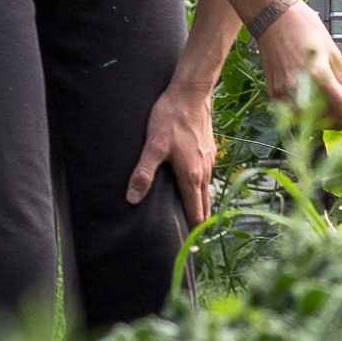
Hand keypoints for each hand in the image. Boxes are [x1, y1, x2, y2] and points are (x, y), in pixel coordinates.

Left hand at [126, 81, 216, 227]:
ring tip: (191, 216)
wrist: (191, 93)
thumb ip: (143, 173)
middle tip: (191, 239)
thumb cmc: (171, 118)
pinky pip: (206, 176)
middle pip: (204, 205)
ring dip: (200, 204)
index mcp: (191, 176)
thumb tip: (132, 199)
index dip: (193, 230)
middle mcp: (204, 171)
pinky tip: (192, 185)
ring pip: (206, 190)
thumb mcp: (153, 146)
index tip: (190, 247)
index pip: (196, 212)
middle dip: (198, 222)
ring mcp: (209, 160)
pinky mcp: (209, 150)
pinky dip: (201, 188)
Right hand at [256, 0, 341, 132]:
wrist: (274, 18)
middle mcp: (300, 89)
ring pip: (311, 122)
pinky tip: (316, 102)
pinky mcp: (274, 95)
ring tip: (334, 105)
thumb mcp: (333, 54)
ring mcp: (284, 94)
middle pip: (329, 120)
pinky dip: (309, 114)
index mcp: (318, 75)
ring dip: (327, 119)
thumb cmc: (303, 28)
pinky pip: (296, 115)